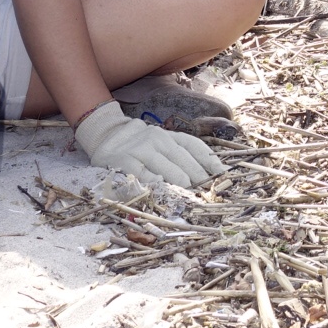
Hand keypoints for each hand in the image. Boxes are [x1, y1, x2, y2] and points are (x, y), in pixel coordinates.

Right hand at [74, 101, 226, 186]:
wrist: (106, 135)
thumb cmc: (141, 145)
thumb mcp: (161, 144)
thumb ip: (181, 155)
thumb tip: (209, 173)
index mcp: (169, 136)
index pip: (193, 146)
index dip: (209, 159)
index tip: (222, 173)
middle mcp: (157, 139)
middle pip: (182, 158)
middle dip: (197, 175)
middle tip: (207, 190)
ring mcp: (140, 149)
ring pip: (164, 165)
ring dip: (179, 180)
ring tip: (191, 192)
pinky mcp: (123, 160)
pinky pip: (141, 172)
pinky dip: (152, 180)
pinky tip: (162, 187)